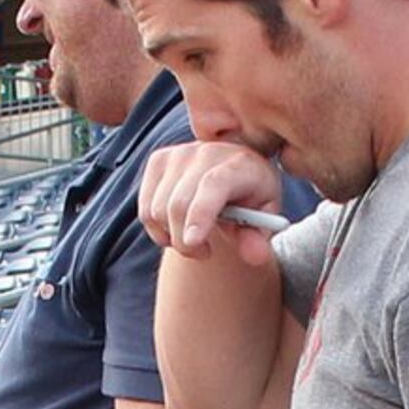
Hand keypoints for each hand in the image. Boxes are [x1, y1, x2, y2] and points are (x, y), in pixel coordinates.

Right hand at [134, 141, 291, 260]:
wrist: (233, 175)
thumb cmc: (251, 201)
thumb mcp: (262, 222)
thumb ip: (258, 239)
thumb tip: (256, 255)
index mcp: (240, 164)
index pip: (213, 185)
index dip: (200, 214)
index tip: (192, 242)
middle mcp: (207, 152)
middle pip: (179, 204)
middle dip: (185, 242)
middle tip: (203, 253)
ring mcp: (179, 154)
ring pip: (157, 210)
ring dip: (172, 237)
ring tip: (194, 239)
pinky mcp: (158, 160)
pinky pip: (146, 209)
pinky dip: (157, 229)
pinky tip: (176, 228)